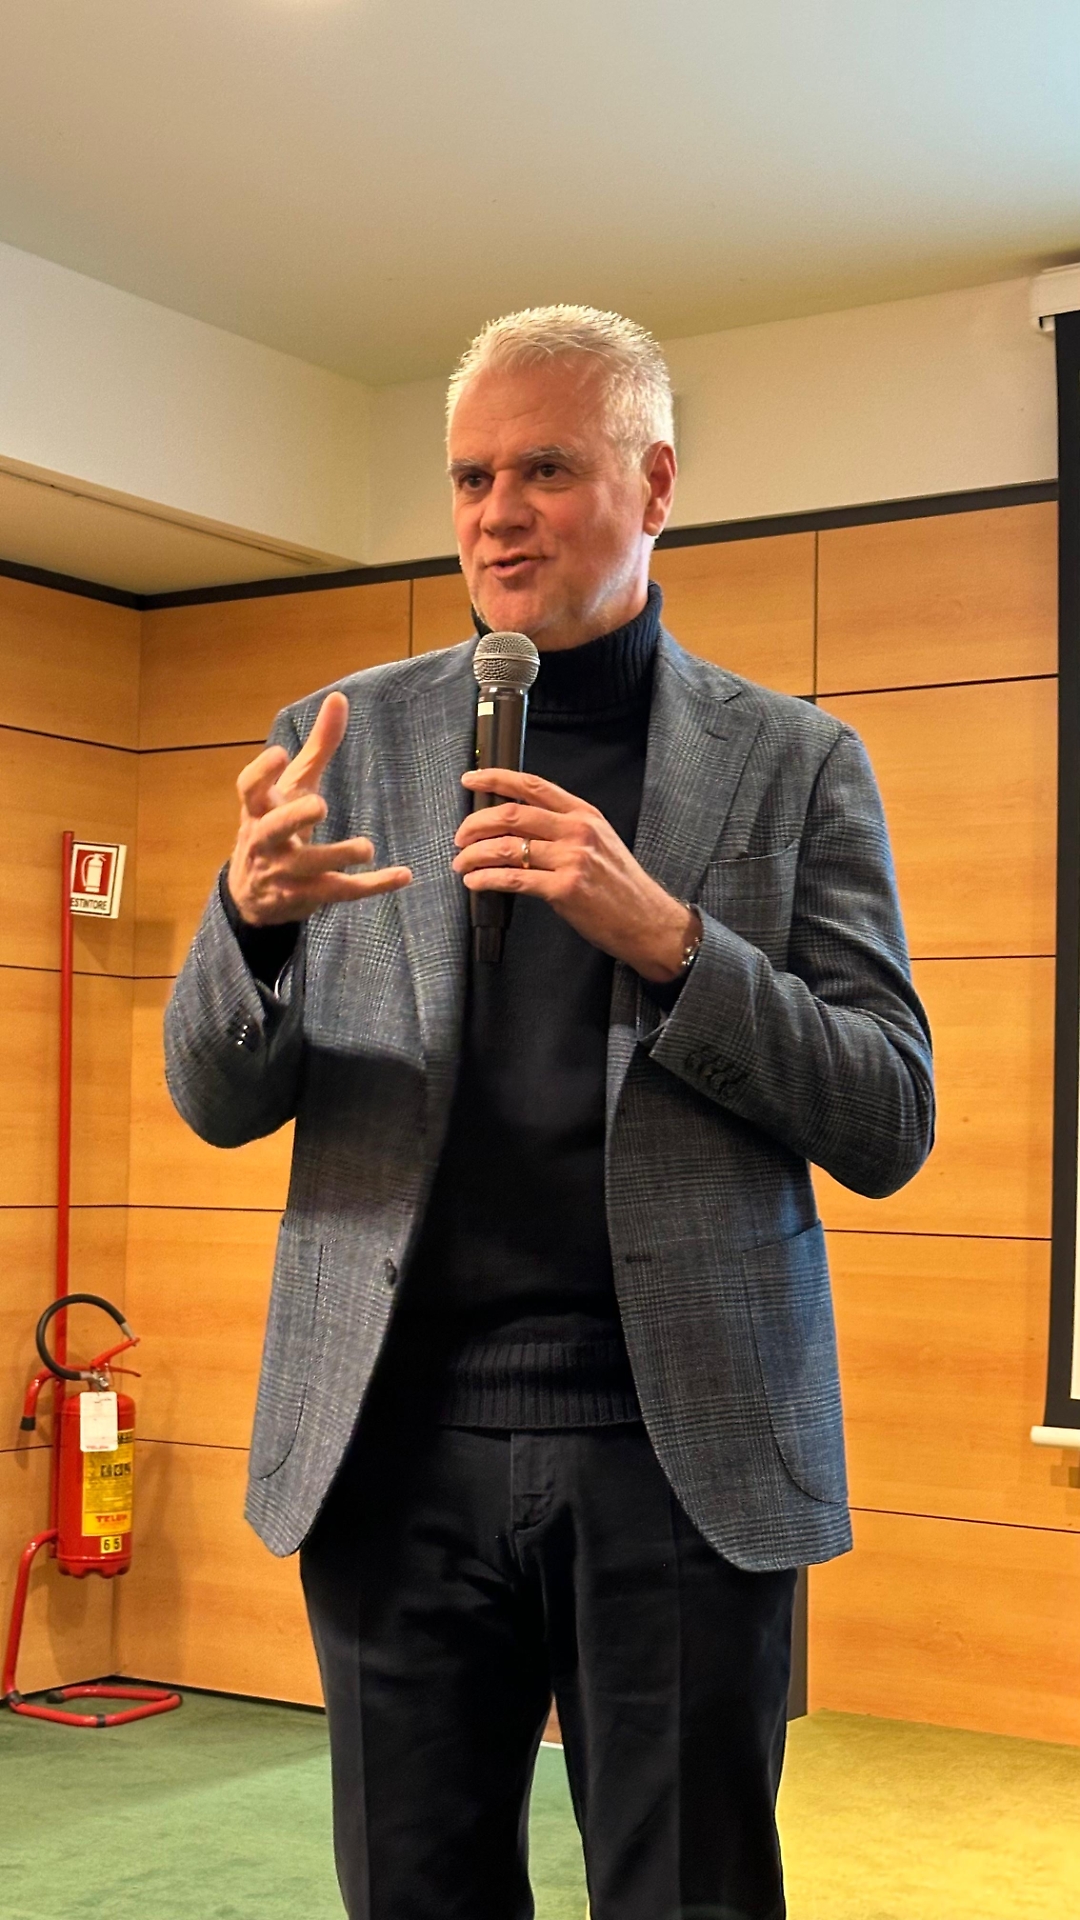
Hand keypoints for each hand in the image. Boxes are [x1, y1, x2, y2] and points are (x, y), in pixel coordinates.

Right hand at [227, 692, 411, 925]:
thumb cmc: (278, 824)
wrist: (252, 894)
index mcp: (258, 809)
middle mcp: (266, 840)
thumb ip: (317, 746)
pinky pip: (340, 891)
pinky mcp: (307, 896)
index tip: (280, 753)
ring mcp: (284, 872)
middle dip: (294, 818)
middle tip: (320, 807)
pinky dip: (373, 886)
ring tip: (366, 847)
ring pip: (309, 867)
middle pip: (274, 830)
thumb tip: (339, 697)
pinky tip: (403, 876)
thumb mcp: (294, 786)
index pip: (248, 789)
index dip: (261, 773)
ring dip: (337, 856)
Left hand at [455, 768, 696, 982]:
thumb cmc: (620, 886)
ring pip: (507, 847)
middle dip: (475, 824)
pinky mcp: (564, 890)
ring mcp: (571, 859)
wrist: (647, 921)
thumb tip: (518, 824)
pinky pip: (512, 879)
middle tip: (460, 837)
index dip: (496, 778)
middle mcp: (577, 831)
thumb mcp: (600, 842)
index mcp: (585, 814)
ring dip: (475, 855)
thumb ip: (565, 828)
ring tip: (461, 864)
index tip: (470, 780)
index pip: (533, 786)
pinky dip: (486, 879)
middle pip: (512, 815)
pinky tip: (475, 882)